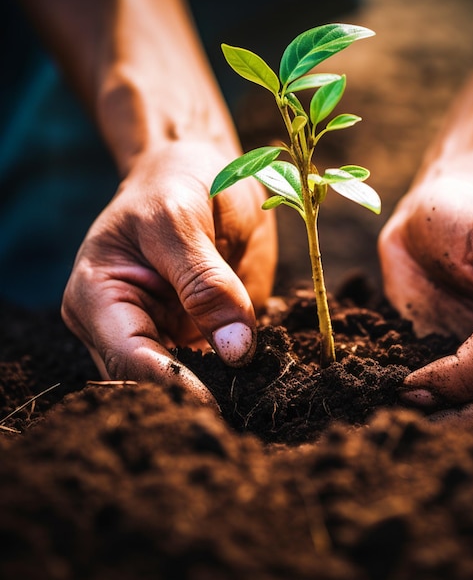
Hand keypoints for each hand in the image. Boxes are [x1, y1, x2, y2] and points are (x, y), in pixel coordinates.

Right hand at [61, 140, 275, 406]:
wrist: (196, 169)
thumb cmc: (173, 182)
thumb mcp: (181, 219)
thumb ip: (204, 282)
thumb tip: (236, 350)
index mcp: (98, 298)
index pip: (130, 359)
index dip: (173, 385)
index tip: (217, 404)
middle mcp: (125, 326)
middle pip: (154, 382)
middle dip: (198, 397)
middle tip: (245, 410)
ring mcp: (165, 332)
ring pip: (190, 381)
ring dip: (225, 391)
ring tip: (260, 398)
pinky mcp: (199, 332)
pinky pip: (220, 364)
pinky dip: (242, 374)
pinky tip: (266, 379)